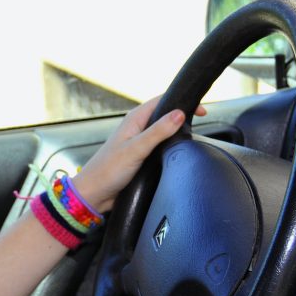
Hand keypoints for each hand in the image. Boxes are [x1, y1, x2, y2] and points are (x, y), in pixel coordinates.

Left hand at [70, 96, 206, 212]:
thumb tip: (179, 113)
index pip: (162, 100)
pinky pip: (160, 146)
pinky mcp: (141, 156)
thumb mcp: (136, 149)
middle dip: (182, 116)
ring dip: (176, 133)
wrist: (94, 194)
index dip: (182, 101)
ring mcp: (139, 142)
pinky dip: (170, 146)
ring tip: (193, 136)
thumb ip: (158, 132)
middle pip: (165, 115)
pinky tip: (178, 152)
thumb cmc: (108, 171)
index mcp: (134, 119)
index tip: (201, 110)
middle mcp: (137, 128)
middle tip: (200, 122)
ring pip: (163, 132)